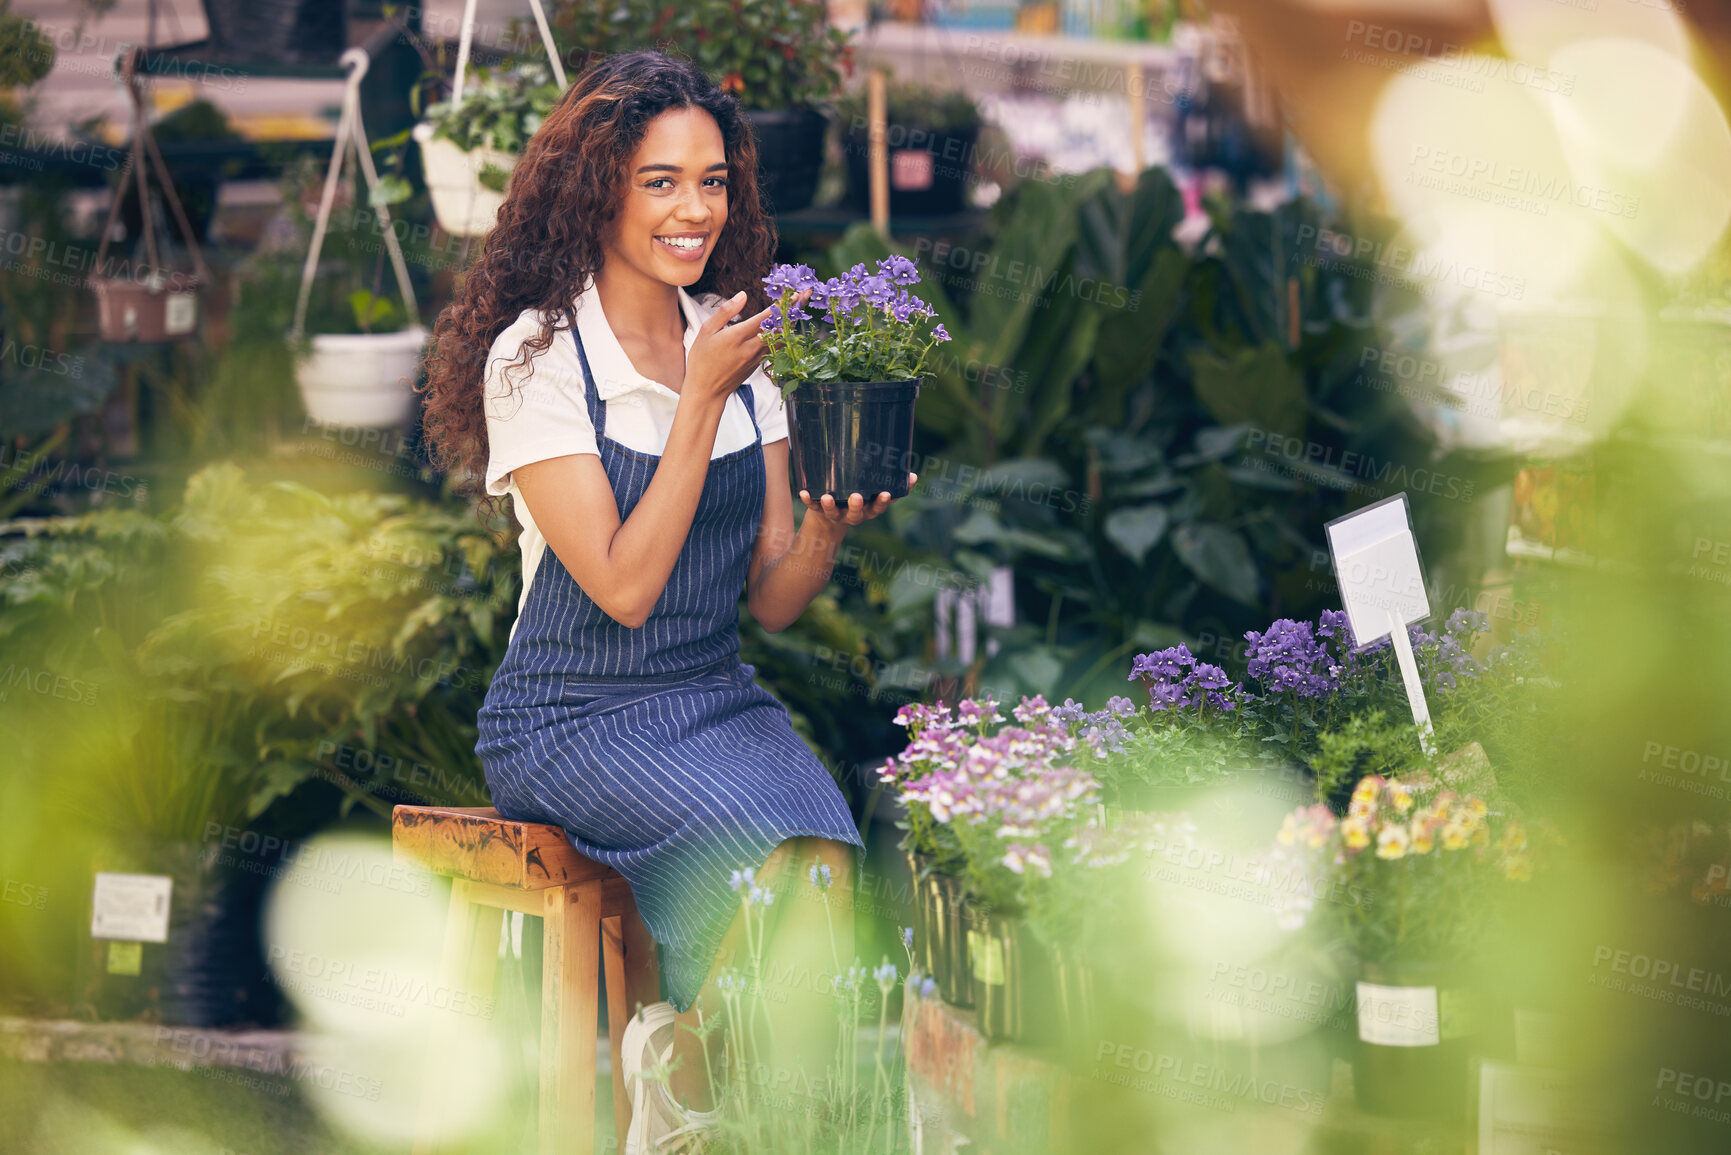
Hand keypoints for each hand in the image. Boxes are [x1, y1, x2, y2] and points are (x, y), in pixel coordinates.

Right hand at [681, 289, 803, 406]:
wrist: (706, 391)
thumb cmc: (701, 360)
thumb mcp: (706, 331)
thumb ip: (725, 311)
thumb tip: (742, 295)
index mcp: (737, 336)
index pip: (766, 316)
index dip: (783, 303)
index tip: (795, 292)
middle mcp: (751, 348)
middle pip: (780, 326)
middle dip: (794, 309)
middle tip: (806, 293)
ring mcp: (757, 358)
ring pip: (781, 338)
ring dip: (792, 321)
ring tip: (801, 306)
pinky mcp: (758, 365)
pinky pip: (776, 348)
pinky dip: (784, 335)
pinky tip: (788, 325)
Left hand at [798, 473, 918, 528]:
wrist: (829, 520)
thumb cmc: (857, 497)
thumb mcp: (874, 492)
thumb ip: (892, 483)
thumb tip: (914, 475)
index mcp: (868, 509)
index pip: (878, 507)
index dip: (883, 502)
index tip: (887, 494)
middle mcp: (852, 514)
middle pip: (857, 514)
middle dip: (857, 506)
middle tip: (857, 497)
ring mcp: (835, 514)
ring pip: (833, 512)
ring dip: (830, 506)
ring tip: (826, 497)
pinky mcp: (818, 511)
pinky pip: (812, 508)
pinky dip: (807, 500)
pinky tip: (802, 492)